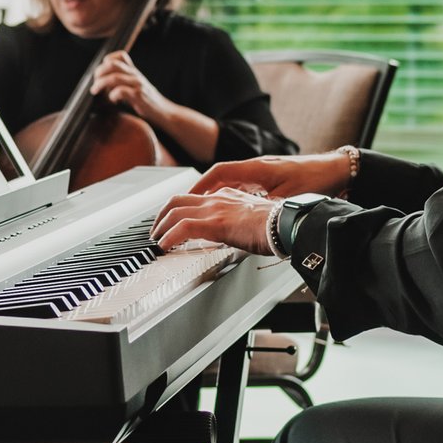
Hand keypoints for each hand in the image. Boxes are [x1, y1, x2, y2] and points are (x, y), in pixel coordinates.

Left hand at [89, 50, 169, 119]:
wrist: (165, 112)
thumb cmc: (148, 102)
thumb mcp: (136, 87)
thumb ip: (124, 82)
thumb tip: (103, 85)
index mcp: (134, 72)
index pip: (120, 55)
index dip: (106, 62)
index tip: (100, 74)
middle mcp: (135, 75)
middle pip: (112, 64)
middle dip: (99, 73)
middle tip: (94, 84)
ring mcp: (137, 84)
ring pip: (114, 78)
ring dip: (101, 84)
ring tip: (96, 91)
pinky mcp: (139, 96)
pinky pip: (121, 91)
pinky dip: (112, 95)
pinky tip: (113, 101)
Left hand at [150, 187, 277, 254]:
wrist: (286, 224)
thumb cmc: (277, 225)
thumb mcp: (254, 219)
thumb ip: (240, 223)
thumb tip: (236, 235)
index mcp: (228, 196)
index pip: (195, 199)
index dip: (179, 210)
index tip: (173, 223)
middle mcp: (217, 199)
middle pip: (177, 200)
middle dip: (162, 215)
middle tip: (156, 230)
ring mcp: (215, 210)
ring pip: (175, 212)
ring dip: (161, 227)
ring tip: (157, 240)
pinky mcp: (215, 224)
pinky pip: (183, 228)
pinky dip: (170, 237)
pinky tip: (165, 246)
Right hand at [187, 151, 349, 200]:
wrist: (336, 170)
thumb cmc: (316, 179)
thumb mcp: (290, 198)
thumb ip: (268, 208)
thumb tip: (252, 222)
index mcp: (257, 169)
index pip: (220, 172)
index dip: (201, 185)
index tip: (188, 197)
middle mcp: (256, 168)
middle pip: (219, 176)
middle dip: (200, 191)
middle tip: (184, 206)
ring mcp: (262, 171)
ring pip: (230, 181)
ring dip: (213, 193)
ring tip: (199, 210)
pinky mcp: (270, 178)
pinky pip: (241, 185)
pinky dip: (229, 195)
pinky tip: (227, 208)